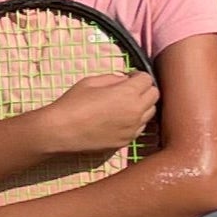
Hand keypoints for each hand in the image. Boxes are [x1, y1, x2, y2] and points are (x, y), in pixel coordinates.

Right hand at [32, 72, 161, 158]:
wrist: (61, 131)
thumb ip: (114, 78)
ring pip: (150, 112)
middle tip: (129, 89)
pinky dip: (135, 120)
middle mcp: (136, 111)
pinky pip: (140, 127)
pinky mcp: (127, 141)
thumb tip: (125, 80)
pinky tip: (119, 119)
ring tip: (125, 104)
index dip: (138, 75)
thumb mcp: (91, 81)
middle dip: (144, 89)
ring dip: (142, 105)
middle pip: (154, 95)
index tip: (129, 77)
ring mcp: (133, 128)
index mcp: (128, 93)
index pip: (147, 79)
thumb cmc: (73, 103)